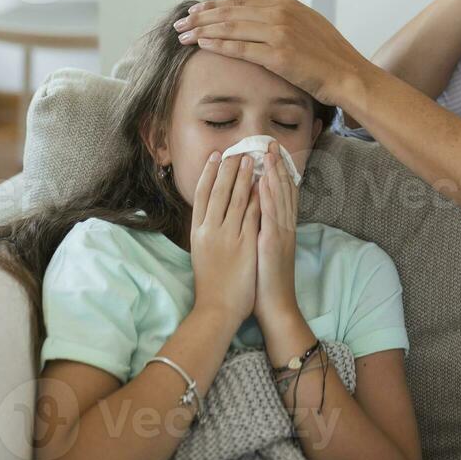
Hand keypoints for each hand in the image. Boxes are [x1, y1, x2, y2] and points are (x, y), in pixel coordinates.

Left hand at [174, 0, 369, 106]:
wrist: (349, 75)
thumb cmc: (329, 53)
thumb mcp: (307, 18)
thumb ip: (280, 1)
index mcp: (286, 4)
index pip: (241, 2)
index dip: (214, 6)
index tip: (194, 10)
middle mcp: (281, 14)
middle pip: (230, 12)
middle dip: (201, 17)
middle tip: (180, 23)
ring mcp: (279, 33)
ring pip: (231, 28)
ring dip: (203, 30)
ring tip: (183, 35)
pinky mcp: (279, 55)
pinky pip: (240, 48)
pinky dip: (218, 44)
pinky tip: (201, 44)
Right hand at [189, 150, 260, 323]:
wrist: (217, 309)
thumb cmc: (211, 284)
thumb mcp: (202, 253)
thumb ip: (206, 231)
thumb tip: (210, 212)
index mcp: (197, 232)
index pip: (202, 195)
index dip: (209, 174)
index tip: (215, 156)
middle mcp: (210, 231)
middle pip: (219, 192)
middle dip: (228, 169)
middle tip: (237, 150)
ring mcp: (227, 237)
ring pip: (237, 199)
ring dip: (244, 177)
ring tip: (251, 160)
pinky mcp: (244, 245)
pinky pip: (252, 216)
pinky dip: (257, 198)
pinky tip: (263, 185)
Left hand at [252, 146, 301, 328]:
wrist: (276, 307)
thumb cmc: (265, 281)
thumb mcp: (265, 249)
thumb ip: (262, 228)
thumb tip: (253, 211)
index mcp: (282, 228)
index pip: (283, 194)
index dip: (279, 172)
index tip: (272, 153)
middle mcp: (285, 227)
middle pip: (285, 190)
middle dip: (278, 165)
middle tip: (272, 143)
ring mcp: (281, 234)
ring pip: (280, 198)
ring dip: (275, 174)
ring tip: (268, 153)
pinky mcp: (273, 243)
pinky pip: (271, 216)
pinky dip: (269, 197)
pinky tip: (263, 182)